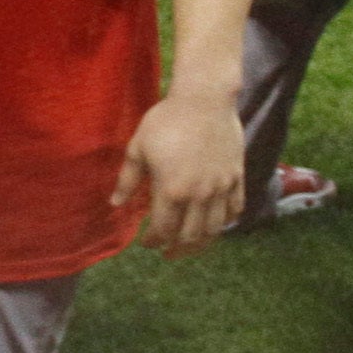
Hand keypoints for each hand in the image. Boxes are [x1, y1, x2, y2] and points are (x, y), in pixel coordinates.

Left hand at [111, 89, 244, 258]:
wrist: (205, 99)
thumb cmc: (166, 120)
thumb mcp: (138, 148)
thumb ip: (127, 179)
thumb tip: (115, 204)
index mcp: (172, 190)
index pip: (163, 230)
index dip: (153, 241)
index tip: (147, 243)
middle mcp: (199, 195)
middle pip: (190, 236)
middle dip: (176, 249)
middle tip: (167, 253)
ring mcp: (221, 187)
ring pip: (215, 229)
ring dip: (201, 243)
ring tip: (190, 246)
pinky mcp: (237, 177)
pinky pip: (235, 210)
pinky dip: (225, 222)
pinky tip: (215, 225)